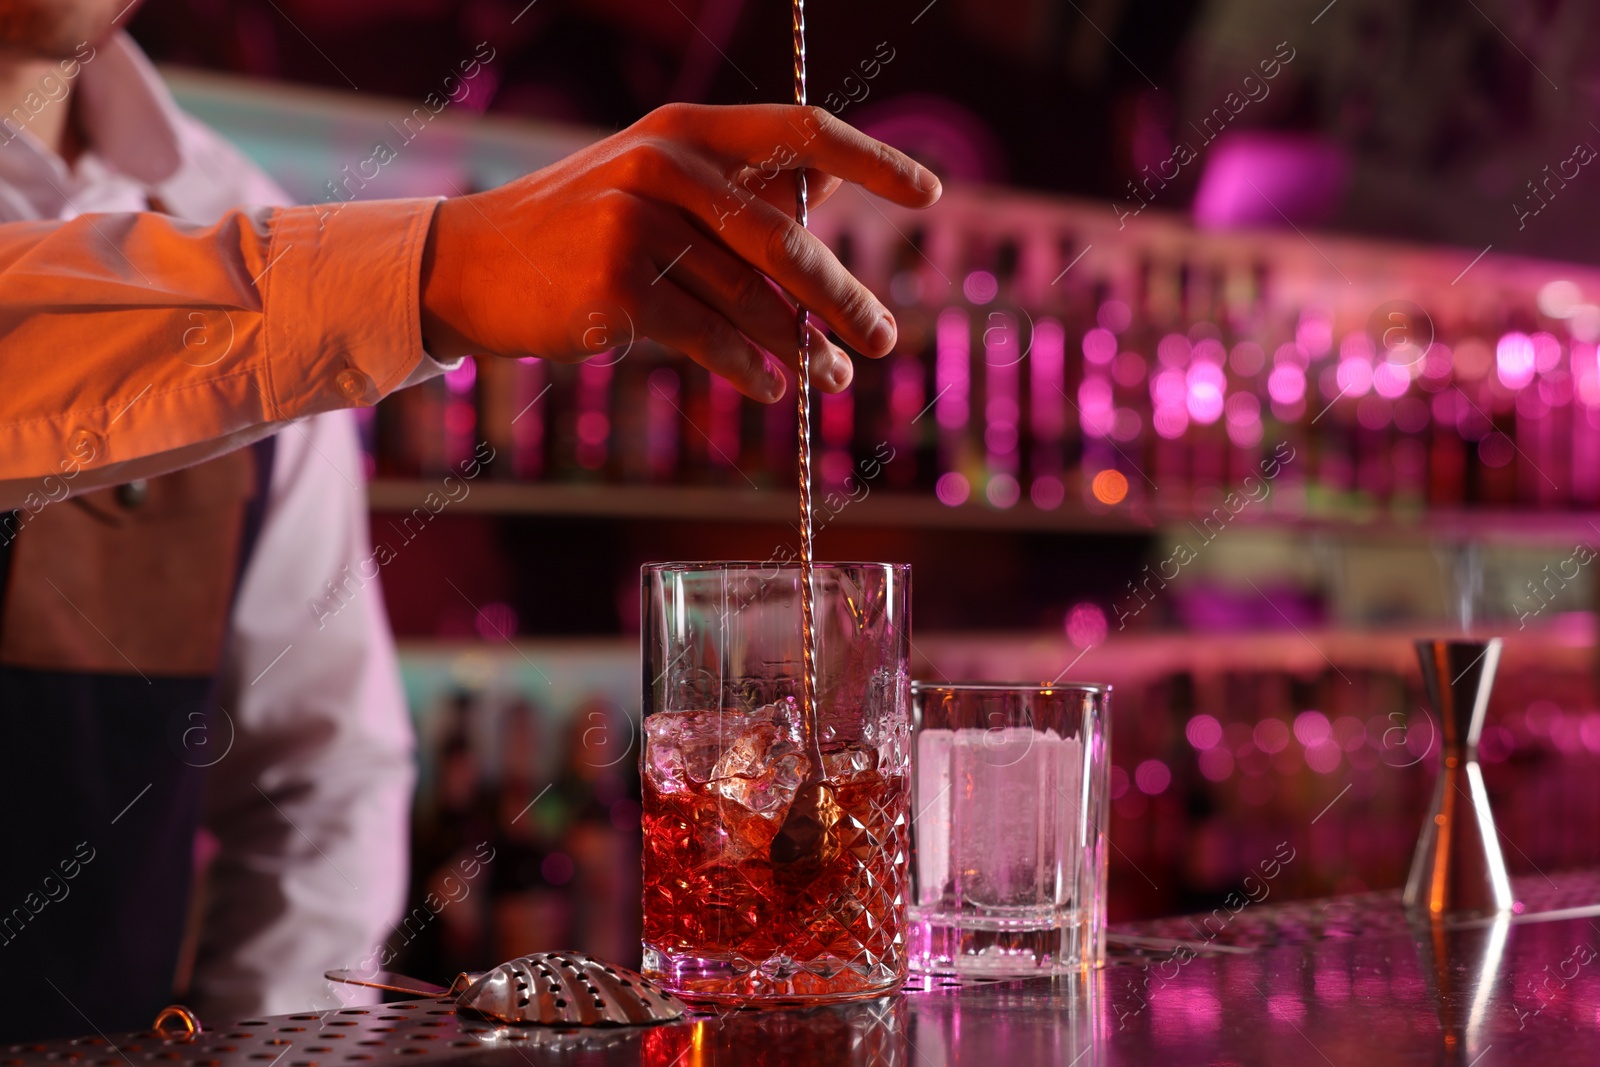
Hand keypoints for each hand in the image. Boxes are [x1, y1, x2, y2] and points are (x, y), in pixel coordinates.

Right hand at [419, 102, 941, 400]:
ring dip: (801, 348)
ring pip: (750, 299)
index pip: (800, 131)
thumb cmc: (575, 231)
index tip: (928, 195)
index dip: (873, 162)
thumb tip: (831, 214)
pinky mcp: (616, 287)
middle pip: (787, 237)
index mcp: (685, 129)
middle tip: (885, 338)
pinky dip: (749, 368)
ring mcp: (637, 223)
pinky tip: (774, 389)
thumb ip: (735, 196)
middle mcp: (665, 163)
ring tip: (832, 377)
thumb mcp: (651, 185)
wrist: (467, 266)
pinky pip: (708, 338)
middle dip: (844, 297)